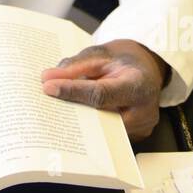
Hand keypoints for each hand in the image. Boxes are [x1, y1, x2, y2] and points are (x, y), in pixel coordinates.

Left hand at [40, 40, 169, 139]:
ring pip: (102, 131)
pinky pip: (108, 136)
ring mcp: (142, 128)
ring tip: (55, 111)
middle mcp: (144, 111)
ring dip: (78, 121)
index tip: (48, 87)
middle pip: (99, 117)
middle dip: (71, 110)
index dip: (72, 91)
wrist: (147, 70)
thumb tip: (48, 78)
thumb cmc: (124, 61)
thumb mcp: (100, 54)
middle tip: (44, 104)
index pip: (100, 93)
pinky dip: (90, 127)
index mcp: (138, 83)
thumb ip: (75, 66)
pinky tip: (73, 119)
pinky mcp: (136, 138)